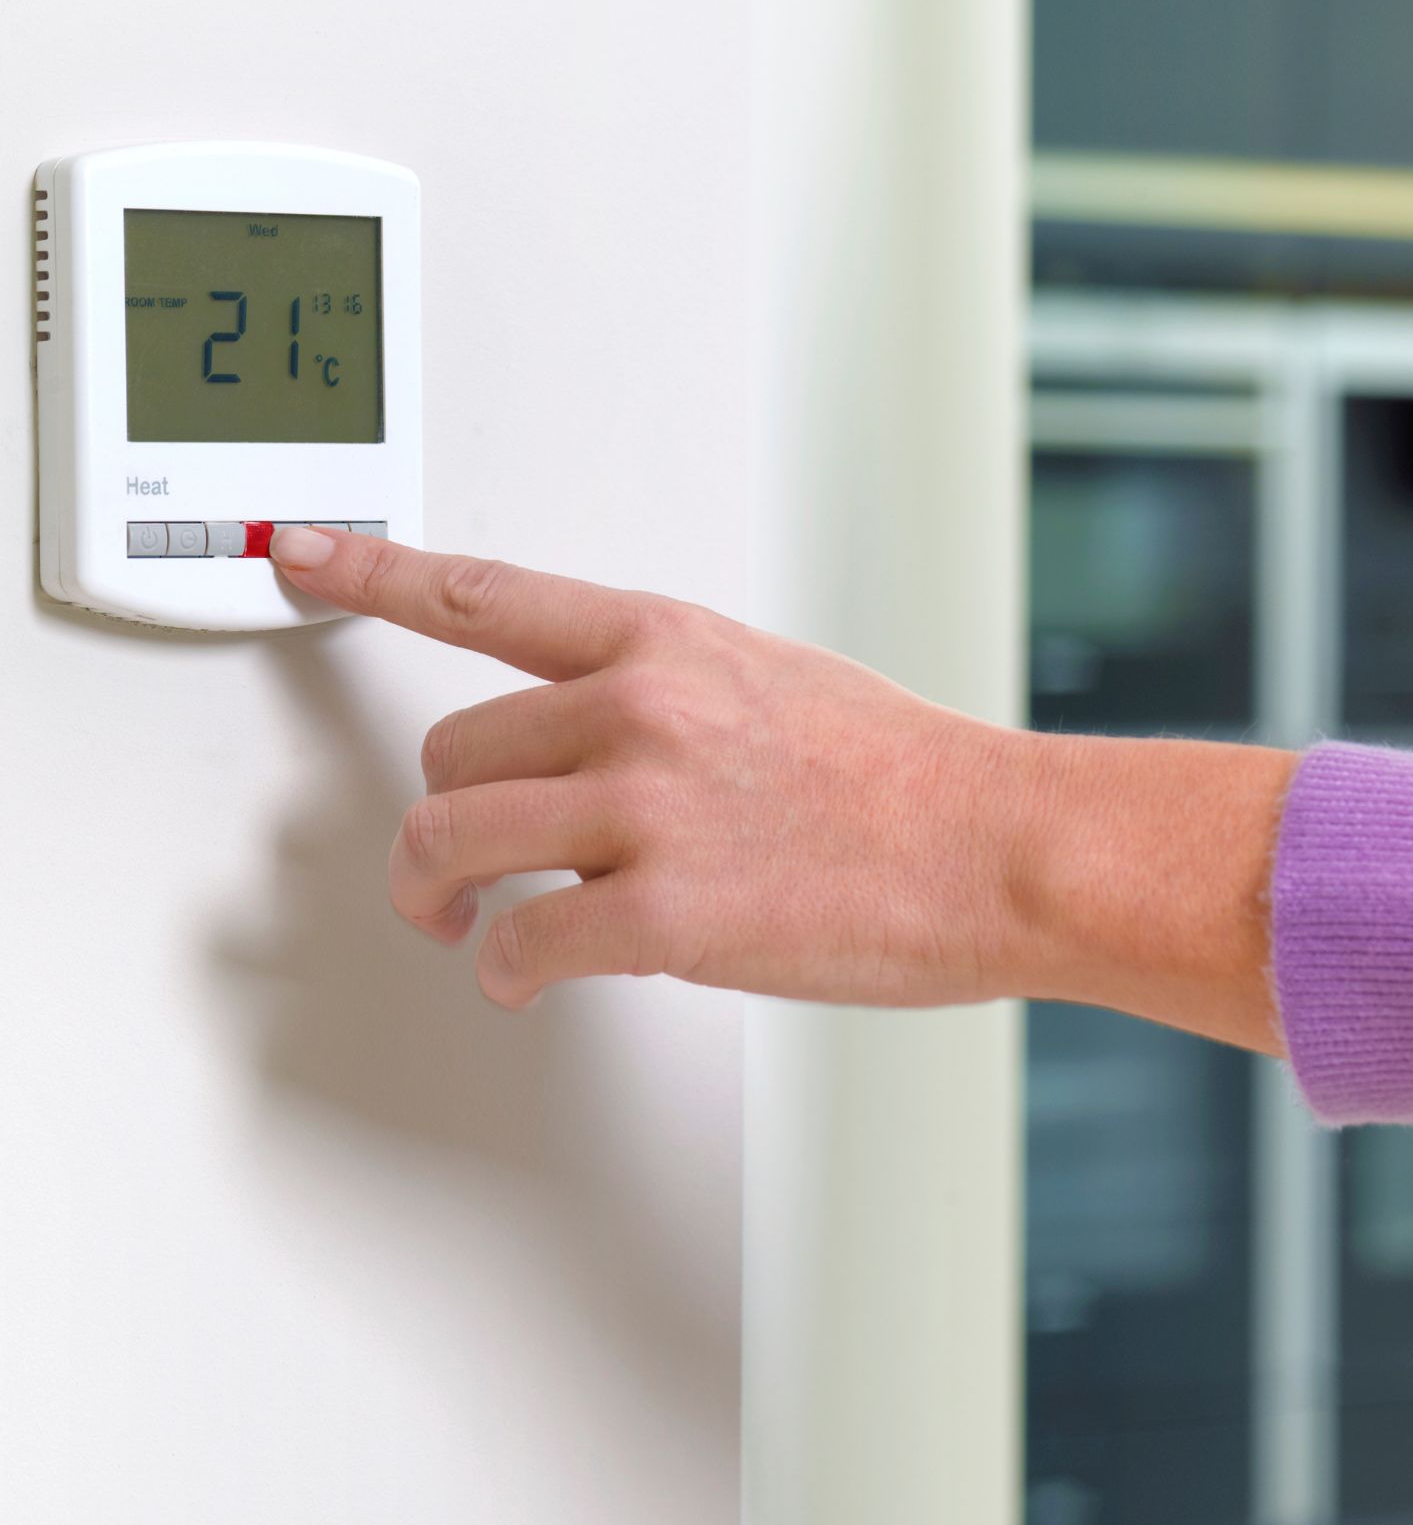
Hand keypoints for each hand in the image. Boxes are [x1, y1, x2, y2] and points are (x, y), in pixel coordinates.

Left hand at [271, 527, 1293, 1048]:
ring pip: (450, 840)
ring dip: (438, 895)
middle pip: (446, 750)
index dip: (374, 570)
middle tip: (452, 865)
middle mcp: (638, 707)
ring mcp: (645, 807)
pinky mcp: (661, 913)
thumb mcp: (775, 683)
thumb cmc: (906, 773)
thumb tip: (594, 746)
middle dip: (440, 816)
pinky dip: (504, 969)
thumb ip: (667, 696)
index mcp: (664, 641)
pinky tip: (529, 971)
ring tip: (461, 922)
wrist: (995, 845)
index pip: (483, 593)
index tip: (305, 554)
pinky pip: (517, 943)